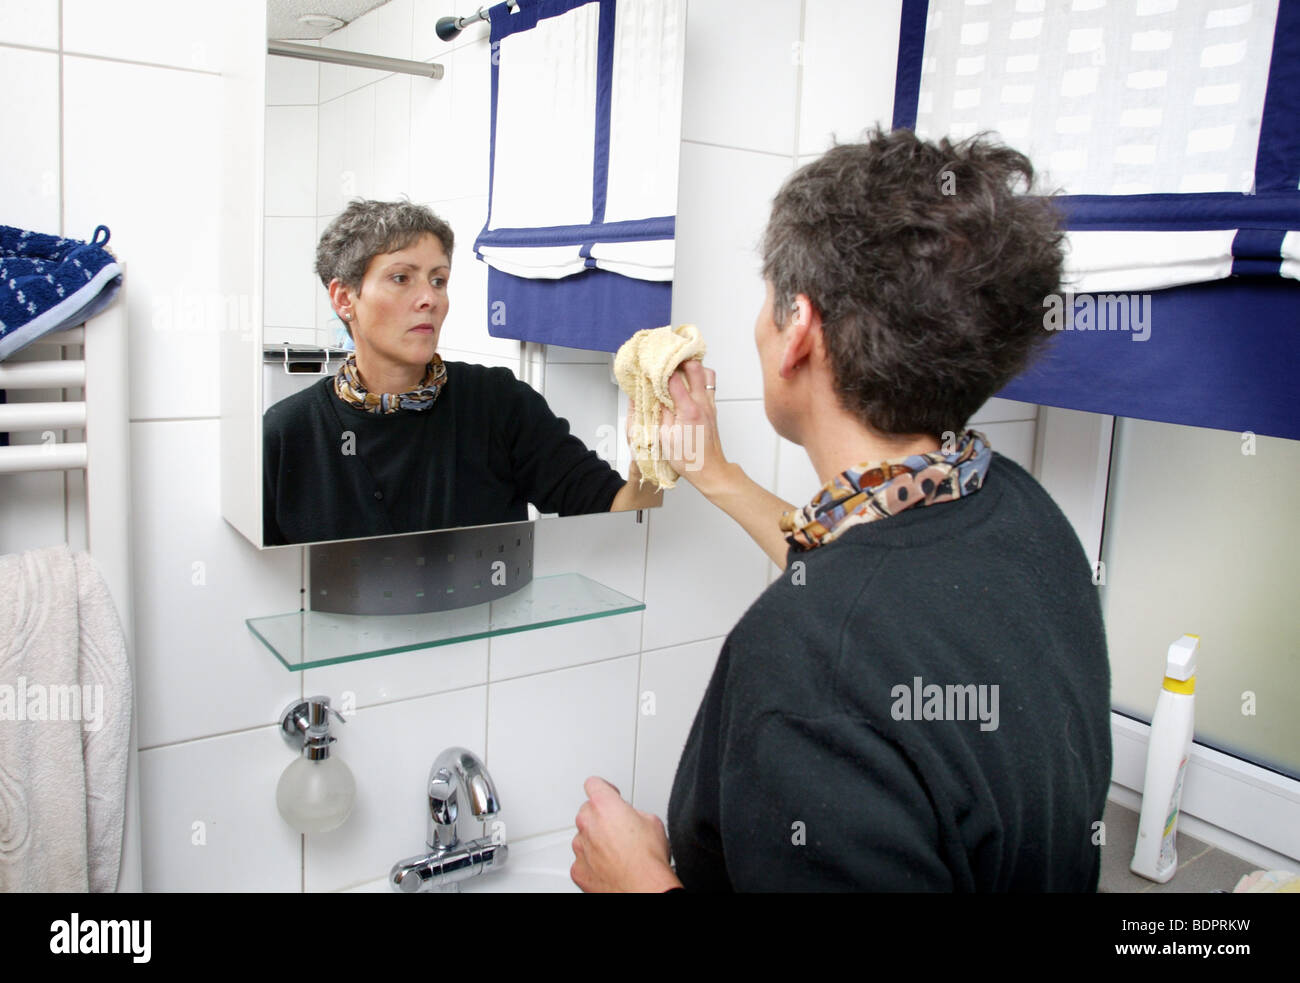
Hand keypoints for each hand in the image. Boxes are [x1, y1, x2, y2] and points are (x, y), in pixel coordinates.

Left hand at [571, 776, 681, 892]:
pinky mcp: (578, 870)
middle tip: (618, 829)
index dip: (604, 789)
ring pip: (583, 837)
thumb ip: (633, 813)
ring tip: (616, 852)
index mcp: (604, 806)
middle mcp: (587, 824)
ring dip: (595, 841)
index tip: (609, 794)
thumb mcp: (652, 821)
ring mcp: (580, 848)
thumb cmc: (648, 860)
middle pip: (587, 811)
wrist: (644, 889)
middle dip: (600, 817)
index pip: (594, 784)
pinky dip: (592, 863)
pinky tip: (609, 867)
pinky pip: (582, 860)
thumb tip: (631, 818)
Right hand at [660, 360, 728, 493]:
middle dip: (680, 359)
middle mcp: (702, 404)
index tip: (652, 366)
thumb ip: (661, 413)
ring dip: (693, 367)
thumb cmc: (689, 459)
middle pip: (696, 368)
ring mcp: (710, 405)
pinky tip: (688, 383)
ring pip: (707, 373)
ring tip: (679, 368)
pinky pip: (709, 385)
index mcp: (689, 411)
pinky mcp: (713, 409)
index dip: (662, 370)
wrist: (710, 470)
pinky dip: (699, 378)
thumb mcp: (666, 438)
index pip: (675, 378)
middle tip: (667, 360)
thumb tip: (656, 397)